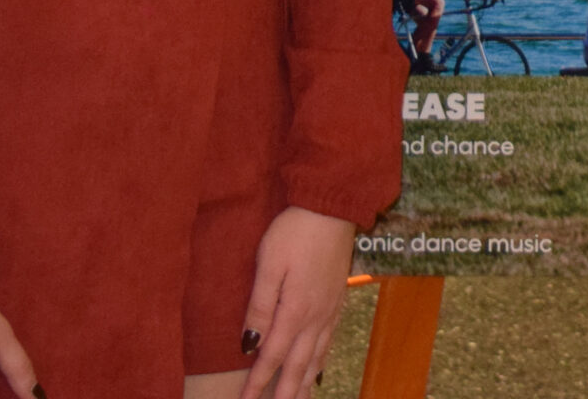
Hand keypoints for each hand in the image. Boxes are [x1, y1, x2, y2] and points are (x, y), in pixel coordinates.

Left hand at [237, 207, 357, 398]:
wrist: (332, 206)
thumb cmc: (294, 231)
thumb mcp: (269, 264)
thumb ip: (260, 306)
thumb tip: (250, 345)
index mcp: (296, 309)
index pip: (274, 355)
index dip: (259, 381)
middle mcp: (316, 315)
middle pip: (299, 363)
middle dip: (286, 391)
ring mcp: (330, 308)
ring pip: (317, 355)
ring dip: (305, 382)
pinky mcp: (338, 297)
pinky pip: (329, 340)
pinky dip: (322, 360)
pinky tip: (317, 367)